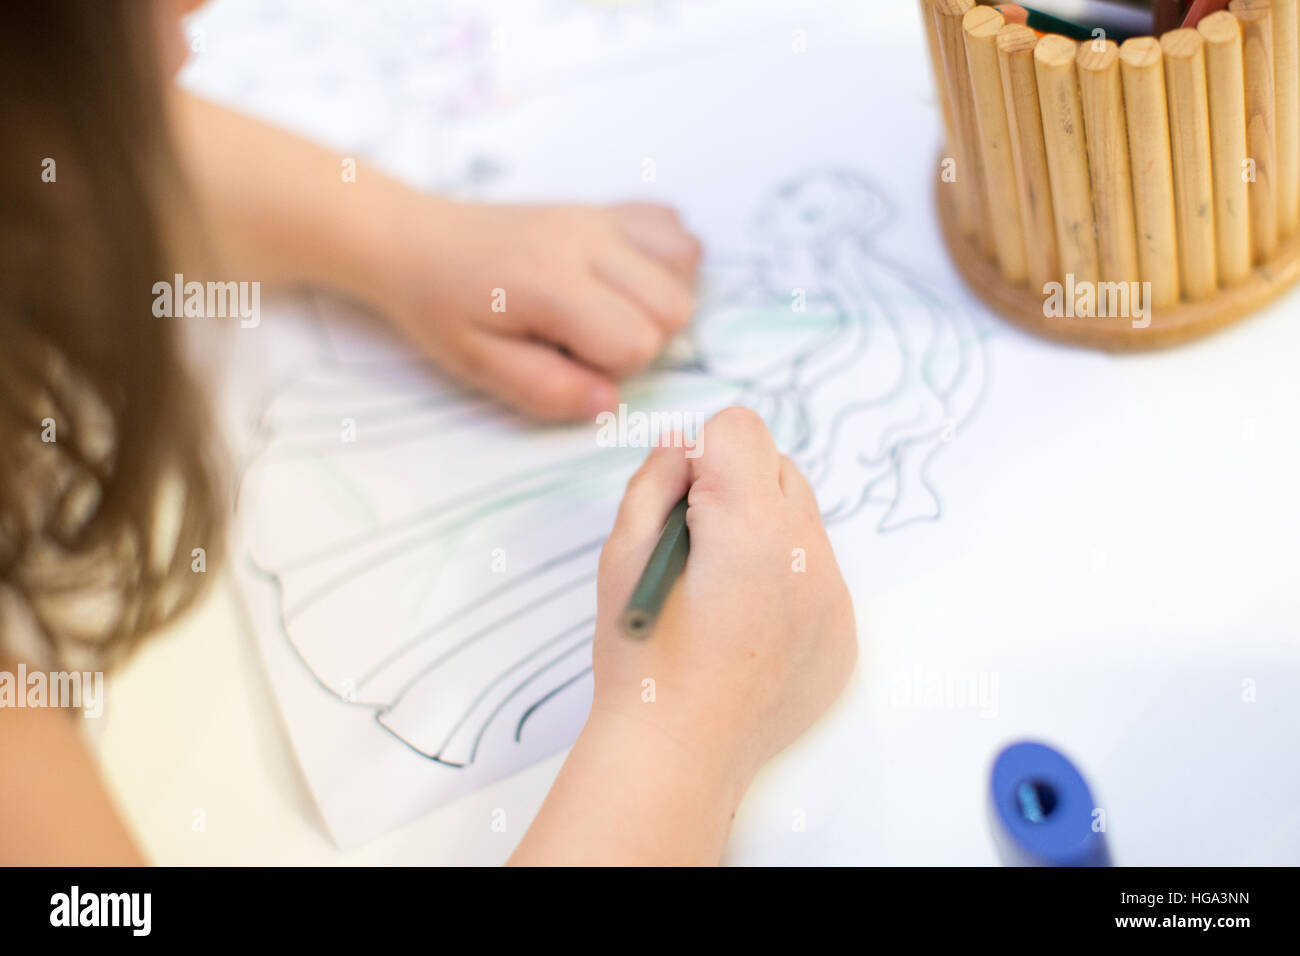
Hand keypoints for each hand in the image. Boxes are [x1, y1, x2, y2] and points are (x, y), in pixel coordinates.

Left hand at [386, 198, 700, 420]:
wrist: (418, 241)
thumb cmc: (443, 308)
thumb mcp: (479, 365)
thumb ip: (545, 388)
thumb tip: (608, 403)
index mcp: (552, 283)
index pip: (637, 341)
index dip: (612, 368)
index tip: (569, 360)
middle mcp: (587, 240)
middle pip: (675, 305)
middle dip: (643, 338)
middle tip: (587, 340)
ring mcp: (600, 217)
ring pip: (685, 264)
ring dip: (660, 299)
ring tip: (608, 310)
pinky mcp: (606, 207)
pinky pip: (673, 227)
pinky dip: (666, 259)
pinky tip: (626, 279)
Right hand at [509, 408, 855, 864]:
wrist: (680, 756)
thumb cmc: (641, 657)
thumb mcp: (623, 554)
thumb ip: (655, 483)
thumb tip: (684, 446)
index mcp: (749, 525)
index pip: (739, 428)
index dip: (700, 458)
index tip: (681, 506)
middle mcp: (807, 553)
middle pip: (779, 468)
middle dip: (738, 488)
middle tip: (696, 547)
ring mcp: (833, 597)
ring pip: (803, 522)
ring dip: (765, 534)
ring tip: (720, 592)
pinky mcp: (842, 634)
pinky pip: (819, 576)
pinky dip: (786, 583)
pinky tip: (746, 628)